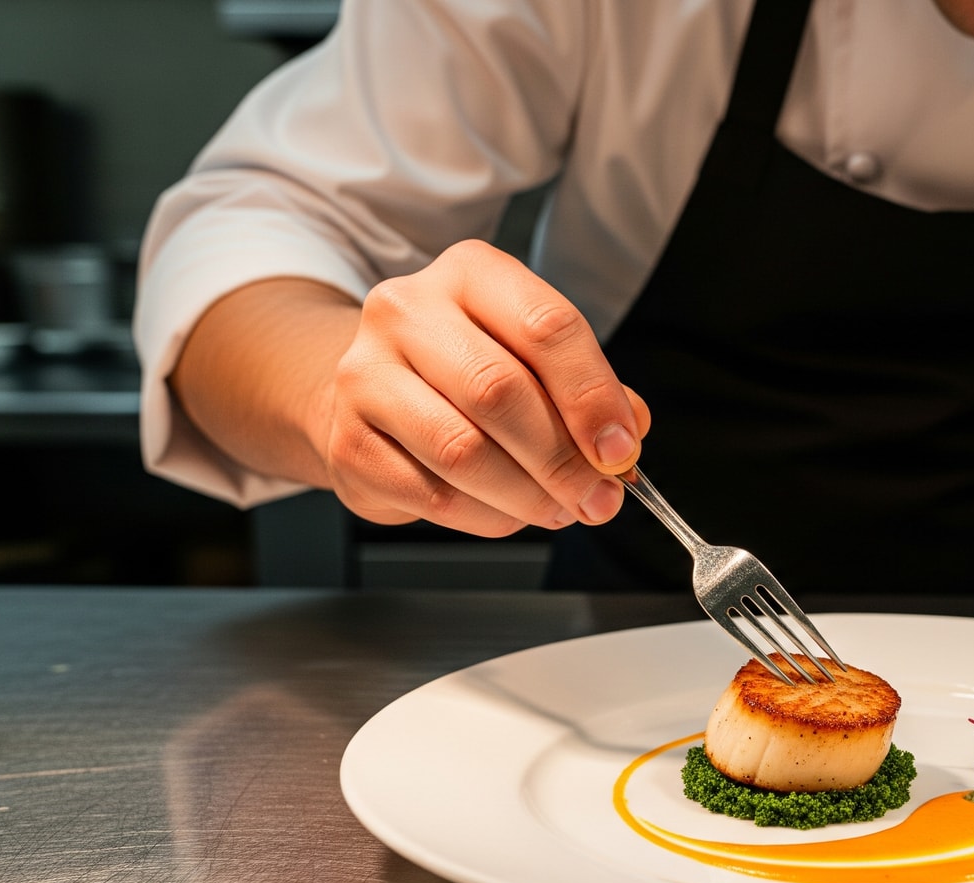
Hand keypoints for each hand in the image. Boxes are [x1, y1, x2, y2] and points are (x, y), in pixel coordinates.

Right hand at [321, 240, 649, 535]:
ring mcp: (365, 376)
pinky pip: (433, 496)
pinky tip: (508, 514)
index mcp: (470, 274)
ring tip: (559, 510)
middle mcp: (407, 311)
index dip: (592, 397)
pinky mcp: (348, 443)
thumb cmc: (463, 371)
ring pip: (463, 451)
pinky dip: (486, 517)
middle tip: (599, 497)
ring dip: (528, 496)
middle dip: (563, 459)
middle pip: (500, 391)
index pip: (545, 327)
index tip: (621, 451)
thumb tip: (625, 435)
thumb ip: (586, 388)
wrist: (368, 392)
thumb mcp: (529, 354)